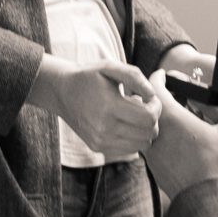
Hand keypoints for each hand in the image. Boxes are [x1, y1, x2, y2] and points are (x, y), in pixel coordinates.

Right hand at [27, 56, 160, 152]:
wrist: (61, 91)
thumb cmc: (89, 76)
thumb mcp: (111, 67)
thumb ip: (135, 77)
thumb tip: (152, 94)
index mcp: (109, 107)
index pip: (148, 118)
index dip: (156, 107)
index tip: (150, 98)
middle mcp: (104, 129)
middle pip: (148, 134)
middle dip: (153, 119)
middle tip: (144, 105)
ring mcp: (100, 142)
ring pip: (141, 145)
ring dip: (144, 130)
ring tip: (134, 114)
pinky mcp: (97, 148)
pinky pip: (129, 150)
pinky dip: (133, 138)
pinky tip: (125, 123)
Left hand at [145, 75, 217, 197]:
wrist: (207, 203)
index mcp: (171, 118)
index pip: (154, 87)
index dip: (159, 77)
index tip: (166, 74)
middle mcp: (155, 133)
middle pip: (147, 107)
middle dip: (158, 98)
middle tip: (171, 93)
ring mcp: (152, 153)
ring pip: (147, 128)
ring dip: (158, 120)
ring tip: (176, 117)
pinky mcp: (155, 169)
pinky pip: (151, 146)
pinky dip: (160, 138)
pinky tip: (178, 141)